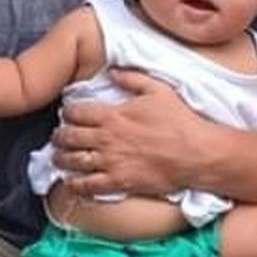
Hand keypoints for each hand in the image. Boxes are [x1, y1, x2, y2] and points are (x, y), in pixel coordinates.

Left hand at [54, 68, 210, 197]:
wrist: (197, 153)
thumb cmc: (180, 121)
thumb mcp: (158, 90)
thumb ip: (132, 78)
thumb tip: (112, 71)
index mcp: (113, 115)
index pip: (75, 112)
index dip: (68, 113)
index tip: (68, 115)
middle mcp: (107, 138)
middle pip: (68, 137)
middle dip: (59, 136)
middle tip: (59, 137)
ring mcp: (111, 161)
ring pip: (73, 161)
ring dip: (61, 159)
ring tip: (59, 158)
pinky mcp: (119, 182)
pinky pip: (88, 185)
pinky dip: (75, 184)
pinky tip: (72, 182)